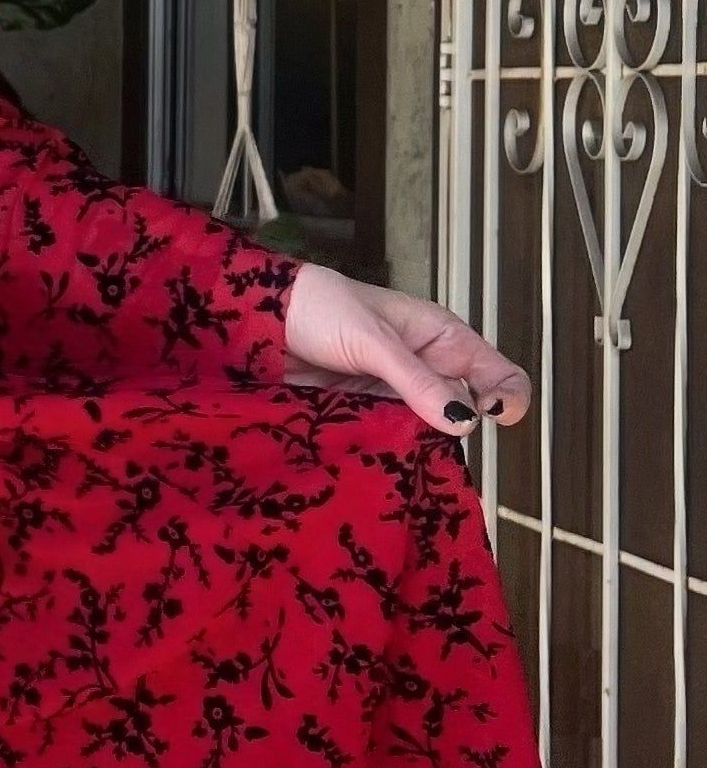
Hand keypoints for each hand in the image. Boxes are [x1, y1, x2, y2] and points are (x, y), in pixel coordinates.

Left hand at [281, 260, 529, 438]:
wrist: (261, 318)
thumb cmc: (323, 308)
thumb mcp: (374, 340)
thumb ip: (417, 380)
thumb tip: (465, 421)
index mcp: (442, 340)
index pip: (498, 373)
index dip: (506, 397)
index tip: (488, 415)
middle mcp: (427, 371)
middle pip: (462, 414)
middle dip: (453, 431)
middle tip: (426, 435)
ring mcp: (396, 396)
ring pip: (427, 433)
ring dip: (418, 445)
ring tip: (400, 448)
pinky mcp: (366, 416)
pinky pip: (391, 441)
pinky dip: (390, 451)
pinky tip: (381, 458)